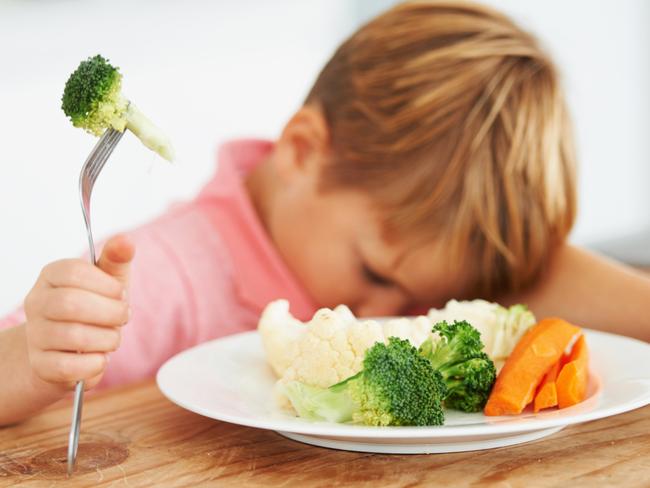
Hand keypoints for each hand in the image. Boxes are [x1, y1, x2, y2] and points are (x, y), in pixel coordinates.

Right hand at [23, 234, 134, 390]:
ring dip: (108, 339)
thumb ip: (117, 259)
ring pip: (74, 336)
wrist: (69, 350)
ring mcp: (35, 335)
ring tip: (113, 338)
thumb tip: (126, 240)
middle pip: (71, 304)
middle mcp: (36, 303)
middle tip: (123, 317)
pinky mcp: (41, 365)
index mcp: (51, 275)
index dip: (106, 285)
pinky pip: (70, 366)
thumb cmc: (94, 308)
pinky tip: (100, 357)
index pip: (74, 272)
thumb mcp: (108, 280)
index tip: (121, 294)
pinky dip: (95, 363)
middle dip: (110, 312)